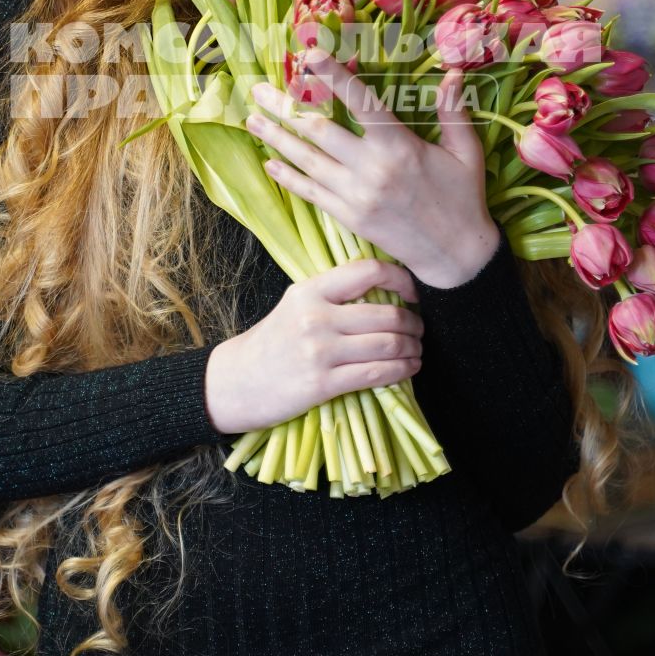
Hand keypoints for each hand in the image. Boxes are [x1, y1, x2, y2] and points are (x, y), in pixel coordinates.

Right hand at [204, 258, 422, 433]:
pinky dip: (402, 371)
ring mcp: (319, 351)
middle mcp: (315, 317)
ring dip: (412, 349)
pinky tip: (408, 369)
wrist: (235, 382)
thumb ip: (332, 298)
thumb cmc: (271, 344)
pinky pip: (376, 374)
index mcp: (309, 291)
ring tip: (416, 351)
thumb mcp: (295, 307)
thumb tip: (385, 294)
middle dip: (413, 324)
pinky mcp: (323, 384)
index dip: (400, 280)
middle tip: (419, 330)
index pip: (367, 272)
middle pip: (386, 314)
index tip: (413, 293)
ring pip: (387, 345)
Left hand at [245, 50, 500, 288]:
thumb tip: (451, 71)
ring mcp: (356, 195)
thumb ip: (453, 111)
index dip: (333, 76)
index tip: (308, 55)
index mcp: (400, 147)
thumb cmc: (463, 199)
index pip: (361, 102)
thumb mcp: (466, 152)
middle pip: (319, 130)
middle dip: (285, 107)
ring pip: (306, 160)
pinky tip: (269, 162)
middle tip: (258, 88)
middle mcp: (372, 169)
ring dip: (276, 138)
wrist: (456, 258)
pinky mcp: (348, 217)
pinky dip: (287, 177)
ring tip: (252, 118)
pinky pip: (310, 193)